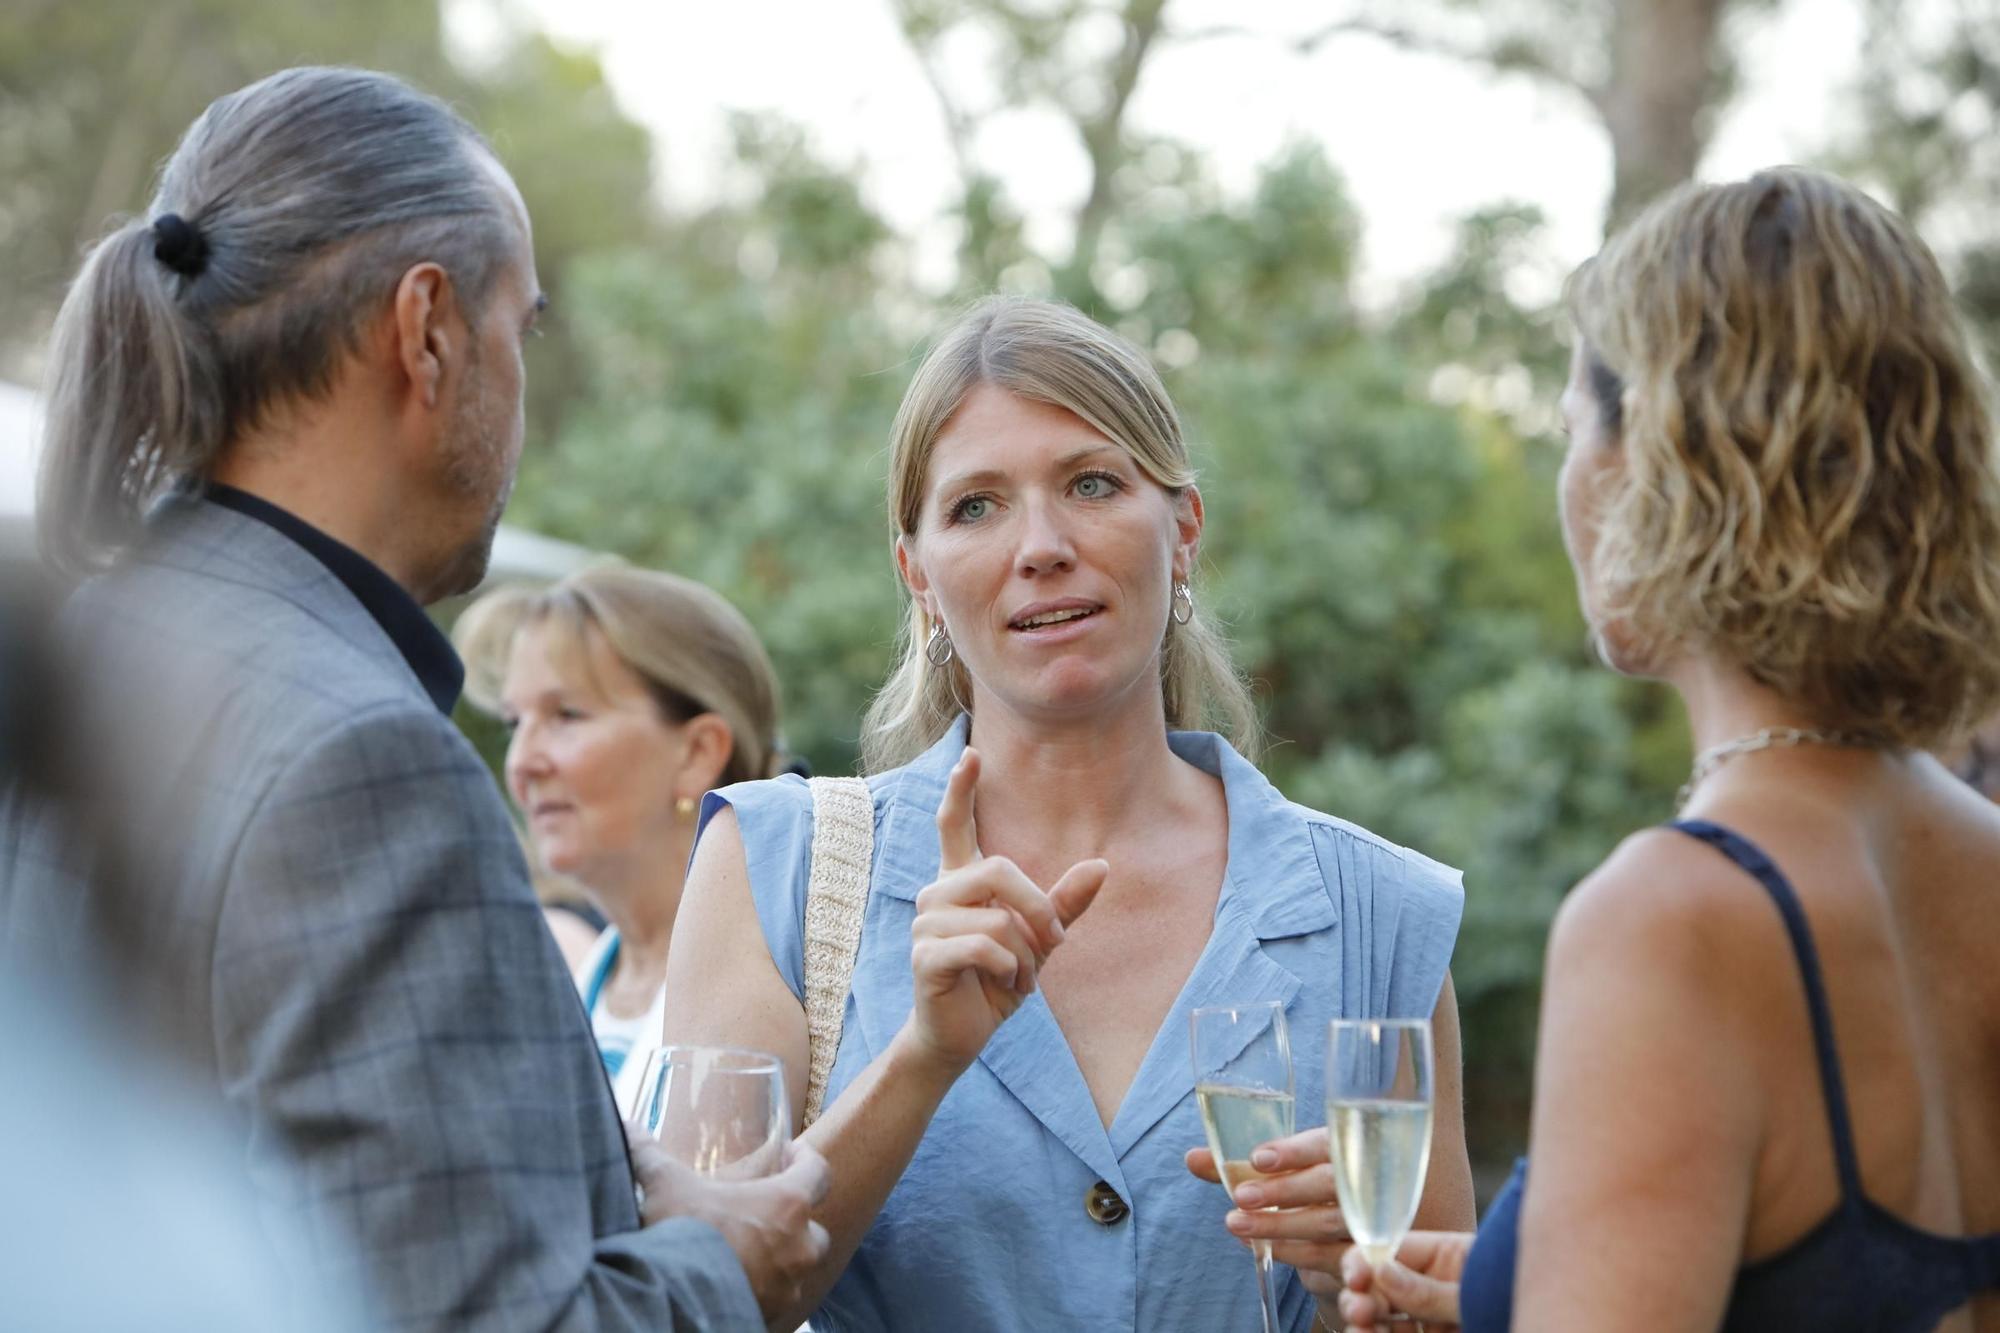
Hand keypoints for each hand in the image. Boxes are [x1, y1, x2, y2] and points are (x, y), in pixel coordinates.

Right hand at [626, 1124, 831, 1327]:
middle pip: (815, 1230)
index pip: (819, 1172)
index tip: (792, 1153)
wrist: (673, 1301)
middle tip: (766, 1214)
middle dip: (796, 1223)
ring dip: (780, 1260)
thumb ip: (650, 1154)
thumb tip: (626, 1126)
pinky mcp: (773, 1316)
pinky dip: (762, 1291)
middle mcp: (799, 1247)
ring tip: (748, 1253)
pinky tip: (734, 1283)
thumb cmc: (682, 1236)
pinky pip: (777, 1300)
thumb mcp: (666, 1187)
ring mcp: (789, 1287)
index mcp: (787, 1205)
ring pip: (797, 1269)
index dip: (807, 1158)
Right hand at [905, 748, 1106, 1072]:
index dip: (961, 790)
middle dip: (1038, 908)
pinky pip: (985, 946)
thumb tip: (1103, 865)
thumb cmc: (996, 982)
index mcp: (960, 882)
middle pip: (998, 868)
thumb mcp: (1038, 941)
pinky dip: (1010, 970)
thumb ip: (1063, 904)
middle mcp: (937, 894)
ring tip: (1018, 977)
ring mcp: (926, 924)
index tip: (971, 754)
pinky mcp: (925, 956)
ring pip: (998, 917)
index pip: (954, 825)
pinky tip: (1003, 986)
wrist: (961, 1036)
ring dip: (1026, 954)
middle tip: (1053, 944)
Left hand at [1185, 1127, 1352, 1301]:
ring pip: (1327, 1222)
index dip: (1294, 1151)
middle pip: (1329, 1182)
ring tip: (1237, 1224)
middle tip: (1240, 1197)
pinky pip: (1330, 1256)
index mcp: (1349, 1147)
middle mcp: (1368, 1180)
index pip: (1326, 1142)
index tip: (1257, 1159)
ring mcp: (1373, 1220)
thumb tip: (1192, 1158)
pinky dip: (1295, 1252)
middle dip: (1283, 1189)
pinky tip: (1266, 1249)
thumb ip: (1241, 1167)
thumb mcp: (1283, 1175)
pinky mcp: (1368, 1257)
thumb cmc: (1311, 1195)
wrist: (1350, 1241)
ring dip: (1279, 1224)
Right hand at [1339, 1232, 1471, 1330]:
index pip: (1396, 1251)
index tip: (1354, 1278)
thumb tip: (1380, 1271)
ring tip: (1360, 1331)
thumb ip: (1432, 1290)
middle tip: (1357, 1312)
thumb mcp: (1479, 1294)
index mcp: (1449, 1258)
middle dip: (1361, 1298)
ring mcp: (1435, 1321)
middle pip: (1383, 1288)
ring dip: (1364, 1325)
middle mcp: (1436, 1288)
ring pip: (1385, 1320)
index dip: (1367, 1262)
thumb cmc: (1532, 1313)